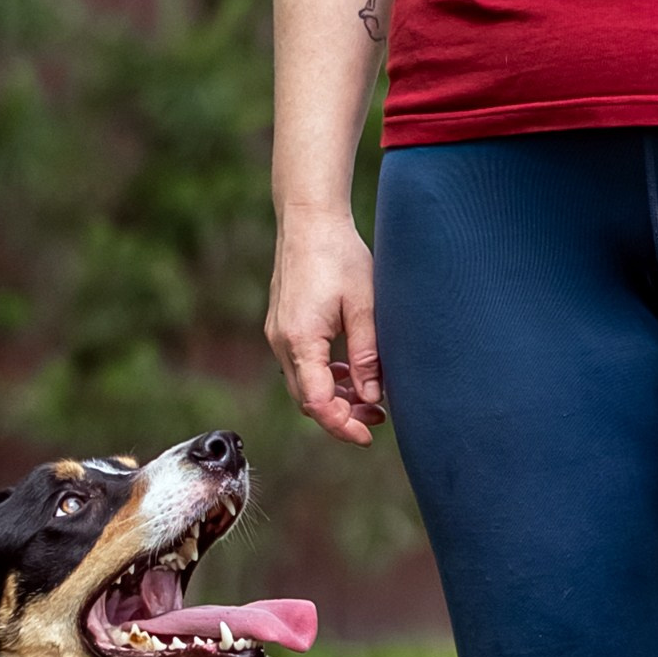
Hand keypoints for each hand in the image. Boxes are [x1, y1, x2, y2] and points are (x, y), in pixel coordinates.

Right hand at [266, 207, 386, 446]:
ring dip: (334, 396)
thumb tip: (372, 397)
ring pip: (304, 384)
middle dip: (342, 415)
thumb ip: (367, 355)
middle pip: (307, 400)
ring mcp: (278, 334)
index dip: (342, 425)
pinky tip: (350, 370)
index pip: (317, 403)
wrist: (308, 220)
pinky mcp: (282, 326)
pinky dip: (325, 376)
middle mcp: (282, 342)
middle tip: (378, 418)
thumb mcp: (364, 306)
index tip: (368, 436)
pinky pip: (301, 365)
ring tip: (371, 397)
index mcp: (301, 340)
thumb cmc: (340, 256)